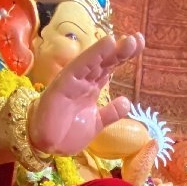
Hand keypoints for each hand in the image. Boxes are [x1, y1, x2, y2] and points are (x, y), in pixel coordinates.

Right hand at [28, 33, 144, 155]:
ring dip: (110, 50)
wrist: (46, 146)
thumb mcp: (96, 124)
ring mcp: (74, 81)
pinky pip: (80, 67)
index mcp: (92, 87)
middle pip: (105, 61)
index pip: (110, 67)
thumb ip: (110, 113)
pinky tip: (107, 43)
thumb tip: (127, 101)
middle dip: (121, 50)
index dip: (123, 55)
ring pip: (95, 61)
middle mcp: (84, 81)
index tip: (140, 43)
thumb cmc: (67, 133)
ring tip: (128, 40)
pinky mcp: (63, 84)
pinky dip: (93, 55)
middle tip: (138, 39)